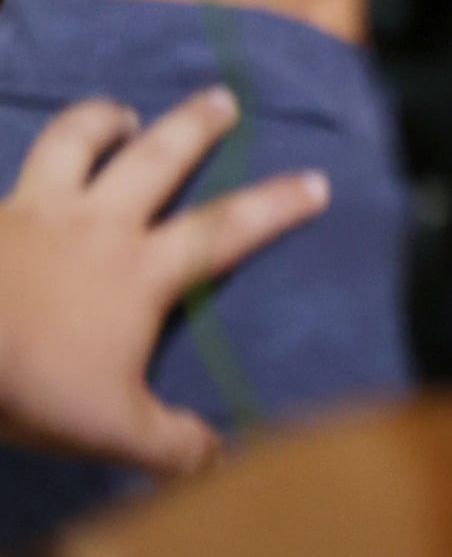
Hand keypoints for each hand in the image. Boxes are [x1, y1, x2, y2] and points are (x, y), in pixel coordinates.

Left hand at [0, 88, 330, 473]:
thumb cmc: (29, 382)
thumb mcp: (112, 429)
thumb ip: (172, 444)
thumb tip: (222, 457)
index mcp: (140, 271)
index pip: (224, 230)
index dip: (275, 206)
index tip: (315, 182)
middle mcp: (94, 226)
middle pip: (155, 159)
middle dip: (194, 126)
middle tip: (221, 98)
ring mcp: (31, 212)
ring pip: (72, 144)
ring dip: (99, 120)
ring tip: (116, 112)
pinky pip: (2, 178)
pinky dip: (19, 162)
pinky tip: (18, 173)